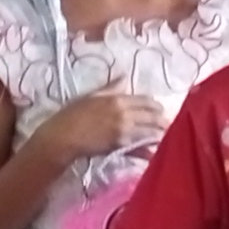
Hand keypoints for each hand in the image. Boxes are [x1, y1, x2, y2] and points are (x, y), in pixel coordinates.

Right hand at [33, 89, 168, 165]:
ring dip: (159, 133)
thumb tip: (124, 77)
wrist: (62, 137)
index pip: (145, 101)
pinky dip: (147, 150)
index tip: (160, 108)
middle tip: (166, 122)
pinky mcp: (120, 146)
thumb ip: (110, 87)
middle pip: (151, 116)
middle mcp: (124, 114)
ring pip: (149, 131)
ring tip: (165, 135)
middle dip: (162, 120)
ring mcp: (124, 131)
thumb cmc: (72, 114)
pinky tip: (154, 152)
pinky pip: (139, 147)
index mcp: (117, 99)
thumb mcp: (90, 96)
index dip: (155, 105)